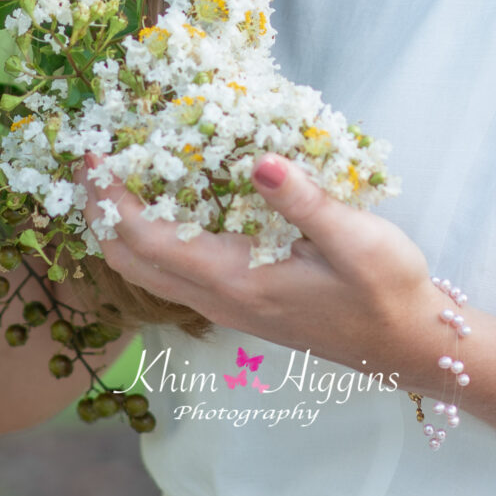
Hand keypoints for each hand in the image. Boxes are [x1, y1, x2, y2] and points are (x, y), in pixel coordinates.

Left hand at [82, 150, 455, 387]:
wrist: (407, 344)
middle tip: (87, 158)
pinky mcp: (239, 303)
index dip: (111, 197)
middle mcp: (220, 299)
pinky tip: (164, 204)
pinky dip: (147, 239)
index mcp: (238, 281)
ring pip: (146, 272)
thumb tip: (257, 161)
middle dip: (98, 212)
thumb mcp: (357, 239)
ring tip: (114, 175)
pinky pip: (171, 273)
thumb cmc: (388, 291)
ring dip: (119, 226)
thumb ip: (304, 201)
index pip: (147, 240)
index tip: (92, 152)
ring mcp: (227, 306)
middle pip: (129, 262)